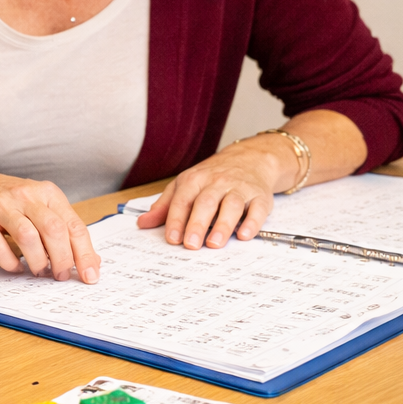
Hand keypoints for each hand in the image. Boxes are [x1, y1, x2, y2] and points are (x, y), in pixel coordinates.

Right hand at [0, 170, 99, 281]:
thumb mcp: (40, 206)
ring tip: (39, 271)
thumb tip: (91, 260)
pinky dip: (10, 262)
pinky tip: (15, 266)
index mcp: (47, 193)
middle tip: (60, 275)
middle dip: (62, 259)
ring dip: (38, 261)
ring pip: (28, 237)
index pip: (74, 225)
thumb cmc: (9, 200)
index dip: (84, 254)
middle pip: (53, 230)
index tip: (89, 275)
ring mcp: (1, 205)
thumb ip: (64, 229)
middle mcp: (26, 195)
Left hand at [136, 135, 292, 248]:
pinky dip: (252, 223)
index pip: (182, 200)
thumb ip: (164, 206)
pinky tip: (244, 235)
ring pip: (232, 205)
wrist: (250, 159)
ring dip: (223, 225)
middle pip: (206, 203)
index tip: (172, 238)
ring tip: (214, 243)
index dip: (176, 219)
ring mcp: (240, 188)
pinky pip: (257, 209)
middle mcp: (217, 183)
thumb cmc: (212, 177)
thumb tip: (143, 223)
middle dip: (197, 224)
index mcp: (195, 180)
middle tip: (191, 245)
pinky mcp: (260, 196)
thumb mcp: (185, 185)